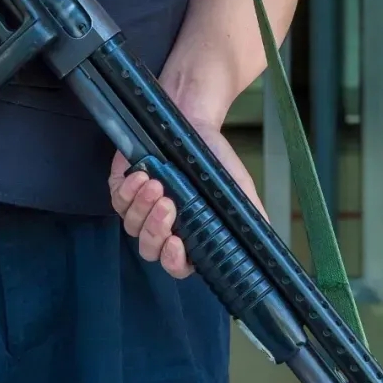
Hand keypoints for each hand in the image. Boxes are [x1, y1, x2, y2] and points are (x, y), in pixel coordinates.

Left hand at [108, 122, 266, 279]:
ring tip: (157, 183)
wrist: (192, 118)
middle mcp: (161, 226)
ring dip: (142, 207)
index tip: (177, 243)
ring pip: (131, 225)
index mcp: (188, 234)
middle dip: (156, 230)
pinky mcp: (122, 186)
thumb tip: (265, 243)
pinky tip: (141, 176)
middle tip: (168, 205)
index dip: (173, 261)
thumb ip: (248, 216)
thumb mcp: (237, 185)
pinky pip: (117, 200)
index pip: (176, 264)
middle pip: (149, 248)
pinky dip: (127, 191)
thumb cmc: (214, 156)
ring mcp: (139, 208)